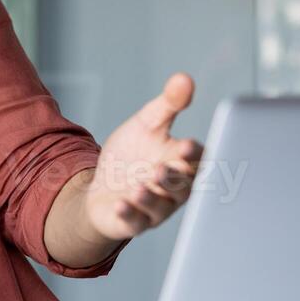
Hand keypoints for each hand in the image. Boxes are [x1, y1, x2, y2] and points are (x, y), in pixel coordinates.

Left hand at [84, 73, 202, 239]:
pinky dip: (129, 214)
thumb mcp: (148, 123)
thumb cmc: (133, 154)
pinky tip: (120, 204)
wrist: (102, 185)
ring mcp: (155, 208)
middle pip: (181, 186)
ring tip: (139, 186)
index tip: (188, 146)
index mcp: (182, 163)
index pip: (196, 160)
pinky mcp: (134, 222)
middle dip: (173, 178)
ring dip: (151, 198)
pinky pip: (135, 222)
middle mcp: (174, 189)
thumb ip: (168, 104)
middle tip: (162, 168)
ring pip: (160, 206)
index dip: (194, 155)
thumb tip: (185, 78)